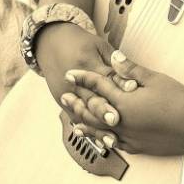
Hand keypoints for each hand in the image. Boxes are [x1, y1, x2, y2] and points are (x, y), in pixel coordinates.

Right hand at [36, 25, 139, 145]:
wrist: (50, 42)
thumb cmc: (80, 42)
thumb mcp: (99, 45)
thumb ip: (114, 61)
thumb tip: (133, 76)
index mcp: (86, 62)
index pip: (104, 76)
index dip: (119, 84)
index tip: (133, 91)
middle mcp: (74, 80)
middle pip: (92, 97)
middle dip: (104, 110)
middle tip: (117, 120)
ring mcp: (66, 92)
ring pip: (84, 113)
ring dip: (98, 128)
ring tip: (112, 140)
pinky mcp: (61, 99)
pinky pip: (76, 118)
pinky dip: (88, 130)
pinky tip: (100, 141)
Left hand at [61, 50, 183, 155]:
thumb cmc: (179, 100)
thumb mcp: (155, 79)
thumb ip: (131, 69)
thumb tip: (114, 57)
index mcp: (124, 102)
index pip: (98, 87)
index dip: (83, 78)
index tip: (70, 74)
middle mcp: (121, 122)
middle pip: (92, 112)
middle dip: (76, 103)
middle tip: (64, 97)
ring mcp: (128, 137)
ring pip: (99, 131)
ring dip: (84, 124)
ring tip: (74, 122)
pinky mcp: (137, 147)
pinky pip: (114, 144)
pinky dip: (102, 139)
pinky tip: (100, 139)